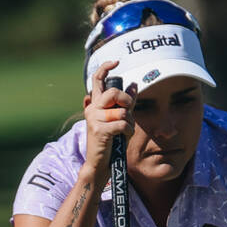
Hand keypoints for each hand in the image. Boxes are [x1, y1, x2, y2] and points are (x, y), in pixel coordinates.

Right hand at [83, 61, 137, 177]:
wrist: (99, 164)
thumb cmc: (110, 142)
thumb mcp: (118, 119)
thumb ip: (125, 103)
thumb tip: (134, 84)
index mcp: (95, 104)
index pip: (97, 79)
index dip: (105, 67)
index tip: (116, 62)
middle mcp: (92, 109)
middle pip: (113, 93)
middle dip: (126, 101)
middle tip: (128, 112)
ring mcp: (94, 119)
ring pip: (122, 111)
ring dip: (129, 122)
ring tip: (124, 132)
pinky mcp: (99, 130)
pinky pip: (123, 124)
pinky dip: (128, 131)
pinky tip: (123, 138)